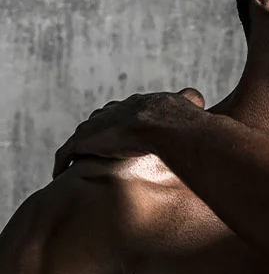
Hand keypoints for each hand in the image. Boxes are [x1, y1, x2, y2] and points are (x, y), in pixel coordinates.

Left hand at [52, 88, 204, 178]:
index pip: (122, 113)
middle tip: (97, 154)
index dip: (120, 126)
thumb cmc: (180, 120)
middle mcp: (111, 112)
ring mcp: (96, 127)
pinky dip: (62, 162)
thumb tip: (202, 99)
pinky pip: (66, 153)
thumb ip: (191, 101)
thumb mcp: (189, 104)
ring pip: (81, 138)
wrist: (164, 124)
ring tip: (77, 166)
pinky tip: (60, 175)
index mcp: (134, 106)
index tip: (120, 140)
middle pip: (98, 123)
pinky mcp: (84, 142)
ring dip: (79, 150)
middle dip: (97, 136)